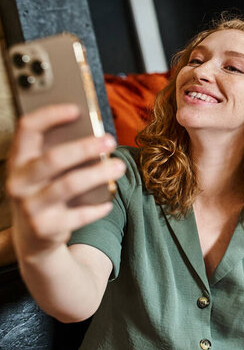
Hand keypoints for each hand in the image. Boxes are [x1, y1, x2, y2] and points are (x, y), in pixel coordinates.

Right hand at [7, 104, 124, 259]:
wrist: (32, 240)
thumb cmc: (45, 194)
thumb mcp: (44, 174)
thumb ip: (62, 155)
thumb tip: (97, 136)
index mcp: (18, 161)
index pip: (27, 129)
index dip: (50, 115)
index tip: (76, 109)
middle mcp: (19, 182)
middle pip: (53, 158)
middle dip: (84, 147)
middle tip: (110, 140)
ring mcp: (30, 207)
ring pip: (69, 185)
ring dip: (98, 174)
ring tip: (119, 166)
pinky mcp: (45, 228)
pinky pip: (78, 215)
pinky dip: (97, 208)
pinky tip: (109, 203)